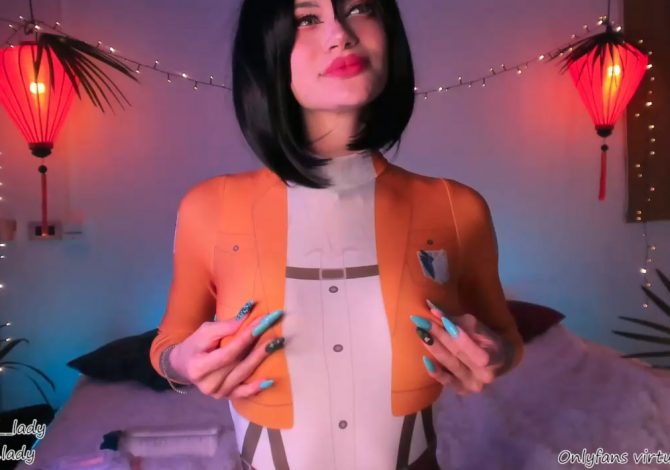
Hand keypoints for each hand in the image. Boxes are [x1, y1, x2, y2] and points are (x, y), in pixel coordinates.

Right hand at [169, 300, 285, 398]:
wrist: (184, 365)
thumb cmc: (194, 345)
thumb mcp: (205, 331)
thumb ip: (226, 326)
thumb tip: (248, 314)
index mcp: (199, 367)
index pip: (229, 351)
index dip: (248, 336)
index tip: (265, 321)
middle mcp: (208, 384)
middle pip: (238, 363)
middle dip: (259, 346)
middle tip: (277, 332)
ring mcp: (217, 393)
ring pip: (243, 375)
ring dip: (261, 360)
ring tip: (277, 345)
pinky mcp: (225, 397)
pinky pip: (243, 394)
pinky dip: (256, 388)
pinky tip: (270, 380)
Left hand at [411, 299, 511, 395]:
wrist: (498, 363)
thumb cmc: (488, 341)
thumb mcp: (479, 328)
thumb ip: (458, 321)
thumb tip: (433, 310)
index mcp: (496, 358)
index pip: (475, 349)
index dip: (459, 336)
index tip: (441, 320)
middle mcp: (485, 375)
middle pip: (459, 354)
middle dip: (440, 336)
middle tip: (422, 322)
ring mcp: (473, 386)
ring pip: (451, 365)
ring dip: (434, 348)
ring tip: (421, 333)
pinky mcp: (462, 390)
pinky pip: (446, 381)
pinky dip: (435, 371)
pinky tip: (425, 359)